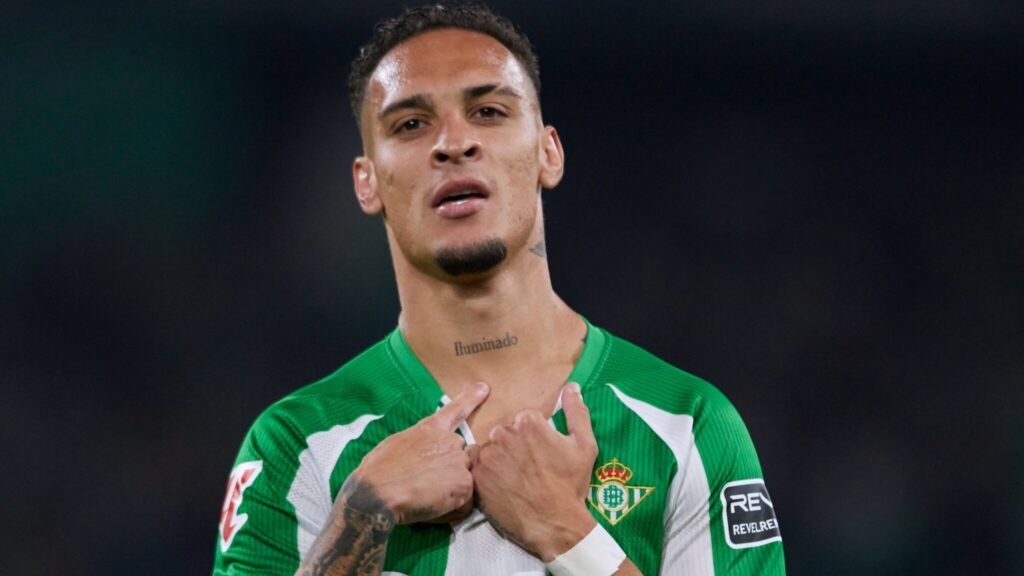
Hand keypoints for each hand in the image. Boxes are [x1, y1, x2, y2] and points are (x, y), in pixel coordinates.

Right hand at [347, 381, 488, 524]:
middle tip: (429, 485)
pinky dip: (452, 510)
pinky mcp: (464, 485)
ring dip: (452, 491)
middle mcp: (449, 442)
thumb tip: (421, 456)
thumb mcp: (396, 445)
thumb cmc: (377, 472)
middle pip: (463, 455)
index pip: (455, 410)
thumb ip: (418, 445)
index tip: (484, 388)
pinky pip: (466, 502)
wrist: (377, 492)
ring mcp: (459, 462)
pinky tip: (432, 509)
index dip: (471, 398)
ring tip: (427, 499)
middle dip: (452, 471)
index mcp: (430, 430)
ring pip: (465, 479)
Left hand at [468, 382, 598, 560]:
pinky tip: (503, 486)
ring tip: (517, 479)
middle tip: (530, 469)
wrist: (555, 524)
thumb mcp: (584, 446)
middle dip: (516, 446)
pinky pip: (479, 467)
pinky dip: (488, 474)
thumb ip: (576, 412)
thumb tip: (571, 386)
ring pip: (492, 448)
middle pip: (506, 431)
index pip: (525, 419)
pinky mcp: (477, 477)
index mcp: (528, 422)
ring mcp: (488, 456)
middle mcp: (503, 433)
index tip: (542, 455)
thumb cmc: (571, 485)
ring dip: (501, 459)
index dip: (535, 437)